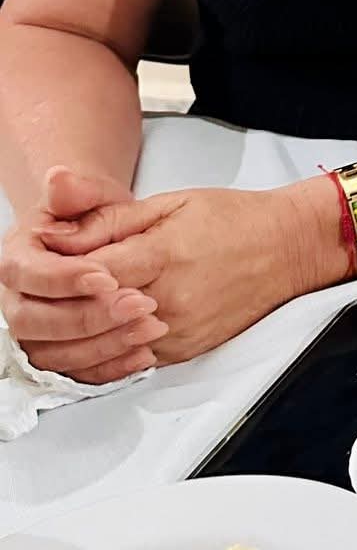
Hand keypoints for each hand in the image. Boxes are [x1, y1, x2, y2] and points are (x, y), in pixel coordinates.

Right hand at [0, 167, 166, 383]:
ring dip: (101, 346)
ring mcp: (33, 331)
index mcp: (16, 258)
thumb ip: (77, 191)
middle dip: (88, 317)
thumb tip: (58, 177)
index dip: (66, 279)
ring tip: (147, 328)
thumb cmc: (91, 216)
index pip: (31, 275)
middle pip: (37, 321)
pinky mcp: (56, 353)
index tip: (106, 276)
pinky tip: (140, 357)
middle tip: (137, 304)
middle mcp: (15, 299)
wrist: (93, 237)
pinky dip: (107, 370)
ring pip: (53, 353)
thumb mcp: (90, 196)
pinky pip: (74, 372)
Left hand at [47, 177, 345, 366]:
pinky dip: (98, 363)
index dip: (61, 276)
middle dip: (59, 312)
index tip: (46, 269)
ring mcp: (177, 330)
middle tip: (40, 302)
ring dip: (70, 344)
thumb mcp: (173, 202)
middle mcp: (169, 299)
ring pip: (104, 352)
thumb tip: (63, 237)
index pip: (91, 275)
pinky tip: (82, 352)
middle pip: (91, 318)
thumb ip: (114, 220)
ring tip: (51, 329)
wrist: (288, 247)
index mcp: (164, 254)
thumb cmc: (236, 219)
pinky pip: (129, 366)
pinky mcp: (184, 351)